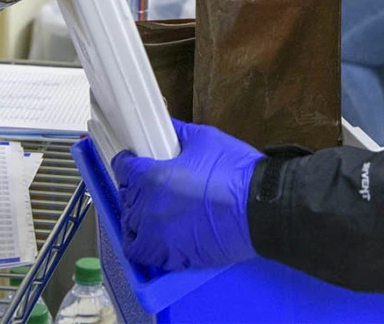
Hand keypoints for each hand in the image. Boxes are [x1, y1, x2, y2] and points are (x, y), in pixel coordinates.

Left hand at [113, 119, 261, 271]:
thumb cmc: (235, 171)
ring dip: (136, 217)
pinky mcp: (173, 256)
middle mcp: (148, 209)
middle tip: (149, 184)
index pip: (122, 168)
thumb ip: (179, 132)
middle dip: (134, 188)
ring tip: (151, 211)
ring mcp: (159, 236)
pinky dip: (146, 244)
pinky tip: (157, 235)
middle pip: (125, 198)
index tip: (134, 162)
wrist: (261, 208)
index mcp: (152, 178)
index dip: (128, 163)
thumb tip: (165, 126)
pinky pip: (144, 253)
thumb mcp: (206, 139)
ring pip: (130, 228)